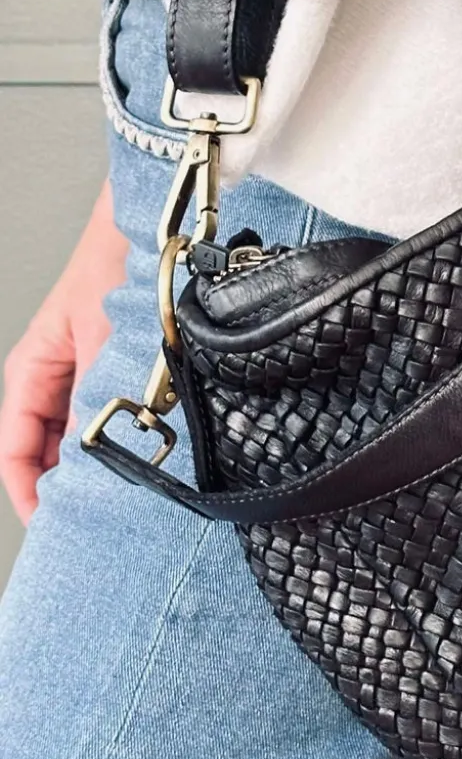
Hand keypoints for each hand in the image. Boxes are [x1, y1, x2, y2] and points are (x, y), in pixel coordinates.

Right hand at [1, 181, 126, 523]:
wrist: (150, 232)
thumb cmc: (115, 275)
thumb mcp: (100, 352)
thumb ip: (90, 408)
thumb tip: (89, 464)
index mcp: (29, 372)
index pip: (13, 451)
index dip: (28, 494)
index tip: (49, 526)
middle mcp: (49, 376)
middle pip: (41, 451)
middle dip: (59, 489)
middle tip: (86, 525)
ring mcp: (78, 374)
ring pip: (72, 439)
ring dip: (88, 467)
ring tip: (114, 499)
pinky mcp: (108, 370)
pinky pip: (99, 418)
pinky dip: (111, 441)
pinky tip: (137, 459)